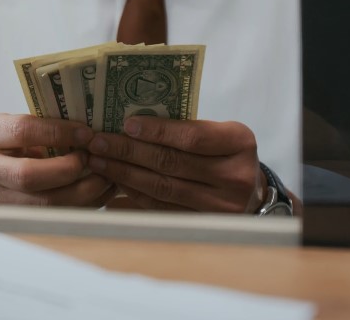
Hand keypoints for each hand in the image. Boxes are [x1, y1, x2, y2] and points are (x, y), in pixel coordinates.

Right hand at [0, 113, 116, 206]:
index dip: (57, 132)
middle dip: (68, 169)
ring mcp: (0, 198)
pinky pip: (57, 216)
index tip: (87, 133)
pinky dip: (85, 204)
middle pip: (28, 176)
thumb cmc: (17, 142)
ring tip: (105, 176)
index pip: (22, 131)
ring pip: (45, 204)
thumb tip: (91, 129)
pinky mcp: (19, 218)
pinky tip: (101, 191)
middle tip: (93, 159)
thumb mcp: (22, 124)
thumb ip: (47, 125)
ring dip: (82, 191)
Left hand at [86, 117, 267, 212]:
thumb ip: (184, 129)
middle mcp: (234, 176)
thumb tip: (130, 126)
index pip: (192, 137)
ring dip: (124, 174)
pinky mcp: (204, 224)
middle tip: (98, 143)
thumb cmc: (226, 153)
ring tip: (99, 162)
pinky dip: (135, 196)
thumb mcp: (219, 132)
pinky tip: (115, 185)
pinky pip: (161, 208)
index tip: (127, 124)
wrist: (252, 192)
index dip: (157, 131)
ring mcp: (220, 205)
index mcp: (239, 143)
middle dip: (129, 151)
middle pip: (172, 163)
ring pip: (163, 188)